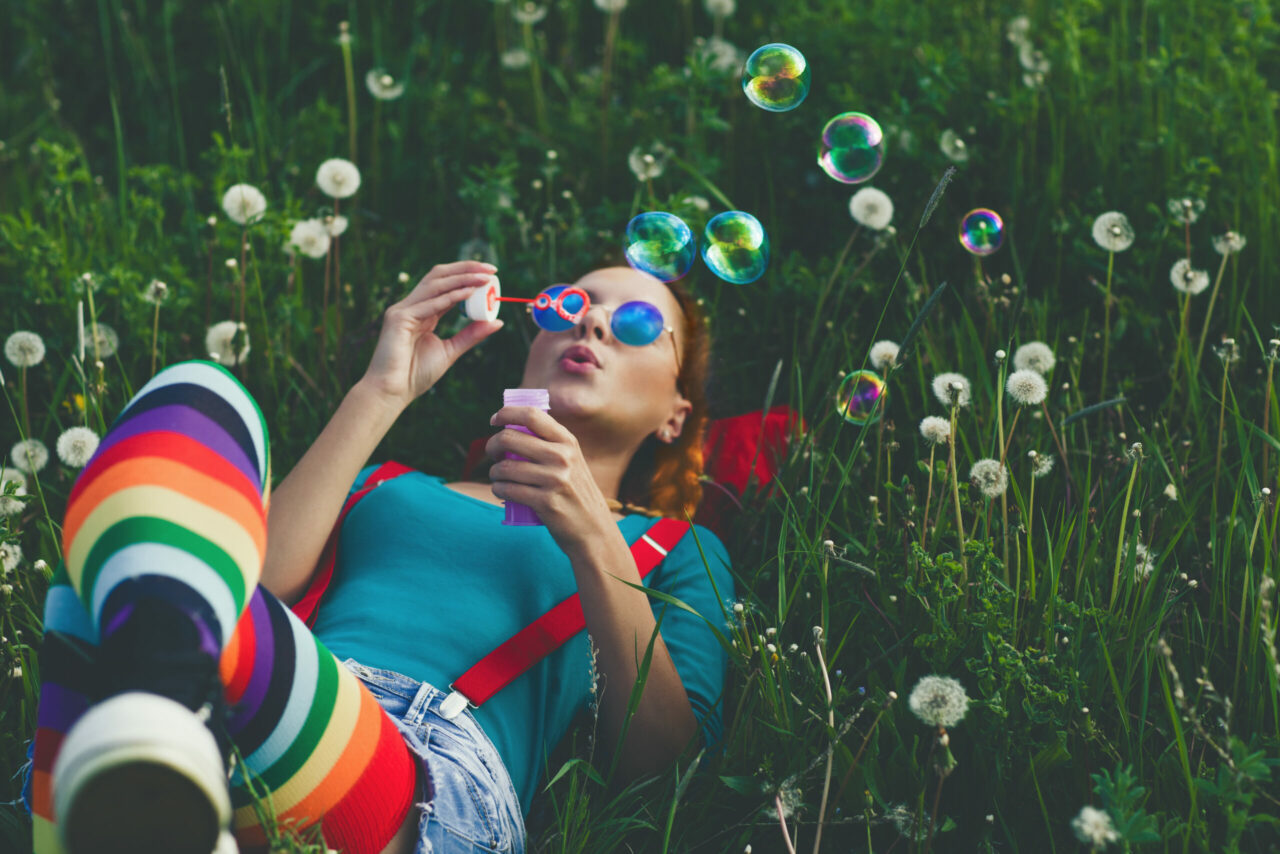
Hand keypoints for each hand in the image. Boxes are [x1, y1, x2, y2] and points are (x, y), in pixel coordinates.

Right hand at [358, 261, 502, 408]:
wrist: (391, 392)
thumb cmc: (415, 375)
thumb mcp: (450, 351)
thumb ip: (471, 335)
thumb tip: (497, 322)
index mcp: (422, 312)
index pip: (445, 285)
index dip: (467, 276)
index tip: (491, 274)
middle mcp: (411, 306)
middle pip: (439, 277)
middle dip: (465, 269)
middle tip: (491, 269)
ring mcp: (402, 310)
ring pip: (434, 285)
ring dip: (461, 278)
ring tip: (484, 277)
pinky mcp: (398, 319)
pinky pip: (429, 304)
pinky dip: (450, 297)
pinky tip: (468, 292)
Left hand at [486, 406, 615, 552]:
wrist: (594, 529)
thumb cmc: (576, 492)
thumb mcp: (572, 461)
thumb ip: (551, 444)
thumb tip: (512, 427)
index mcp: (568, 441)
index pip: (531, 415)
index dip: (507, 413)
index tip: (494, 420)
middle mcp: (562, 457)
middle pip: (510, 438)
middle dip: (492, 445)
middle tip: (493, 453)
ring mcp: (554, 479)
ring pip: (505, 467)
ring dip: (494, 472)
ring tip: (497, 476)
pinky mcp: (545, 502)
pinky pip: (508, 489)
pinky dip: (498, 489)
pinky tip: (500, 489)